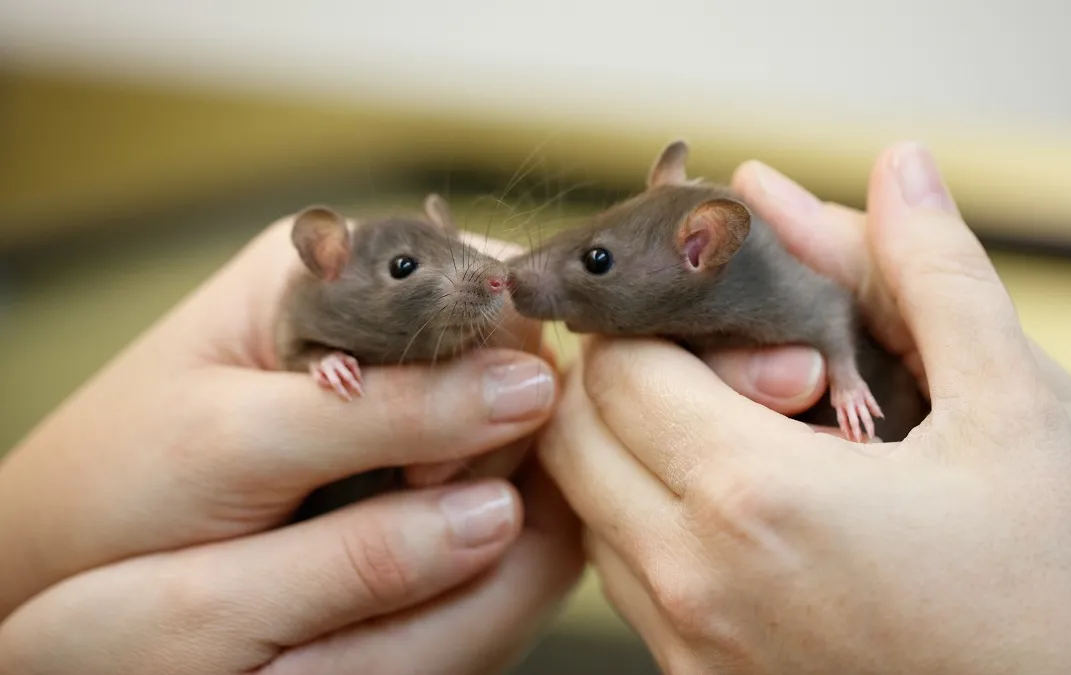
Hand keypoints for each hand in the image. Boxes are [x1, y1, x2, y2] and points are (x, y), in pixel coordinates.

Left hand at [0, 214, 582, 669]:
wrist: (61, 551)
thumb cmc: (122, 480)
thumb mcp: (246, 441)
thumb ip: (388, 409)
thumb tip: (531, 388)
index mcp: (329, 262)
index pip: (476, 281)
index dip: (499, 360)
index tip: (462, 448)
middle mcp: (364, 302)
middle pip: (495, 344)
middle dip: (482, 422)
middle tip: (420, 487)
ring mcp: (375, 369)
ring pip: (487, 405)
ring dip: (467, 464)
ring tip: (401, 504)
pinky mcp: (380, 432)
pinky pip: (457, 450)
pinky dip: (447, 490)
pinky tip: (404, 515)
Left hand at [540, 142, 1070, 672]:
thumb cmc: (1046, 603)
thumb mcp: (1016, 425)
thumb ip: (942, 281)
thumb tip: (906, 167)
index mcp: (755, 494)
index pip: (620, 367)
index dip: (650, 320)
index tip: (701, 306)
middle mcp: (693, 575)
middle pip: (576, 435)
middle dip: (619, 377)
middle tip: (698, 355)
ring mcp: (686, 644)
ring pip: (587, 511)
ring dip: (622, 451)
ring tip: (710, 422)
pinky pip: (622, 583)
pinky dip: (639, 524)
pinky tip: (725, 506)